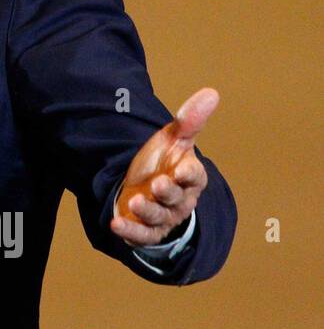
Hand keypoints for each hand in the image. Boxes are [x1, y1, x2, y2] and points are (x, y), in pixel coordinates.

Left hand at [110, 88, 217, 246]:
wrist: (141, 187)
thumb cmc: (161, 163)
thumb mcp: (172, 140)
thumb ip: (189, 120)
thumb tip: (211, 92)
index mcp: (189, 178)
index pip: (195, 177)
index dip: (189, 174)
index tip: (181, 169)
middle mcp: (179, 200)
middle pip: (177, 198)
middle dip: (168, 192)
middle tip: (157, 183)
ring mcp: (162, 217)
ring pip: (159, 217)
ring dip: (148, 211)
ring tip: (136, 201)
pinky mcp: (146, 230)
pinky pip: (142, 236)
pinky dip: (130, 233)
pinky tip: (117, 224)